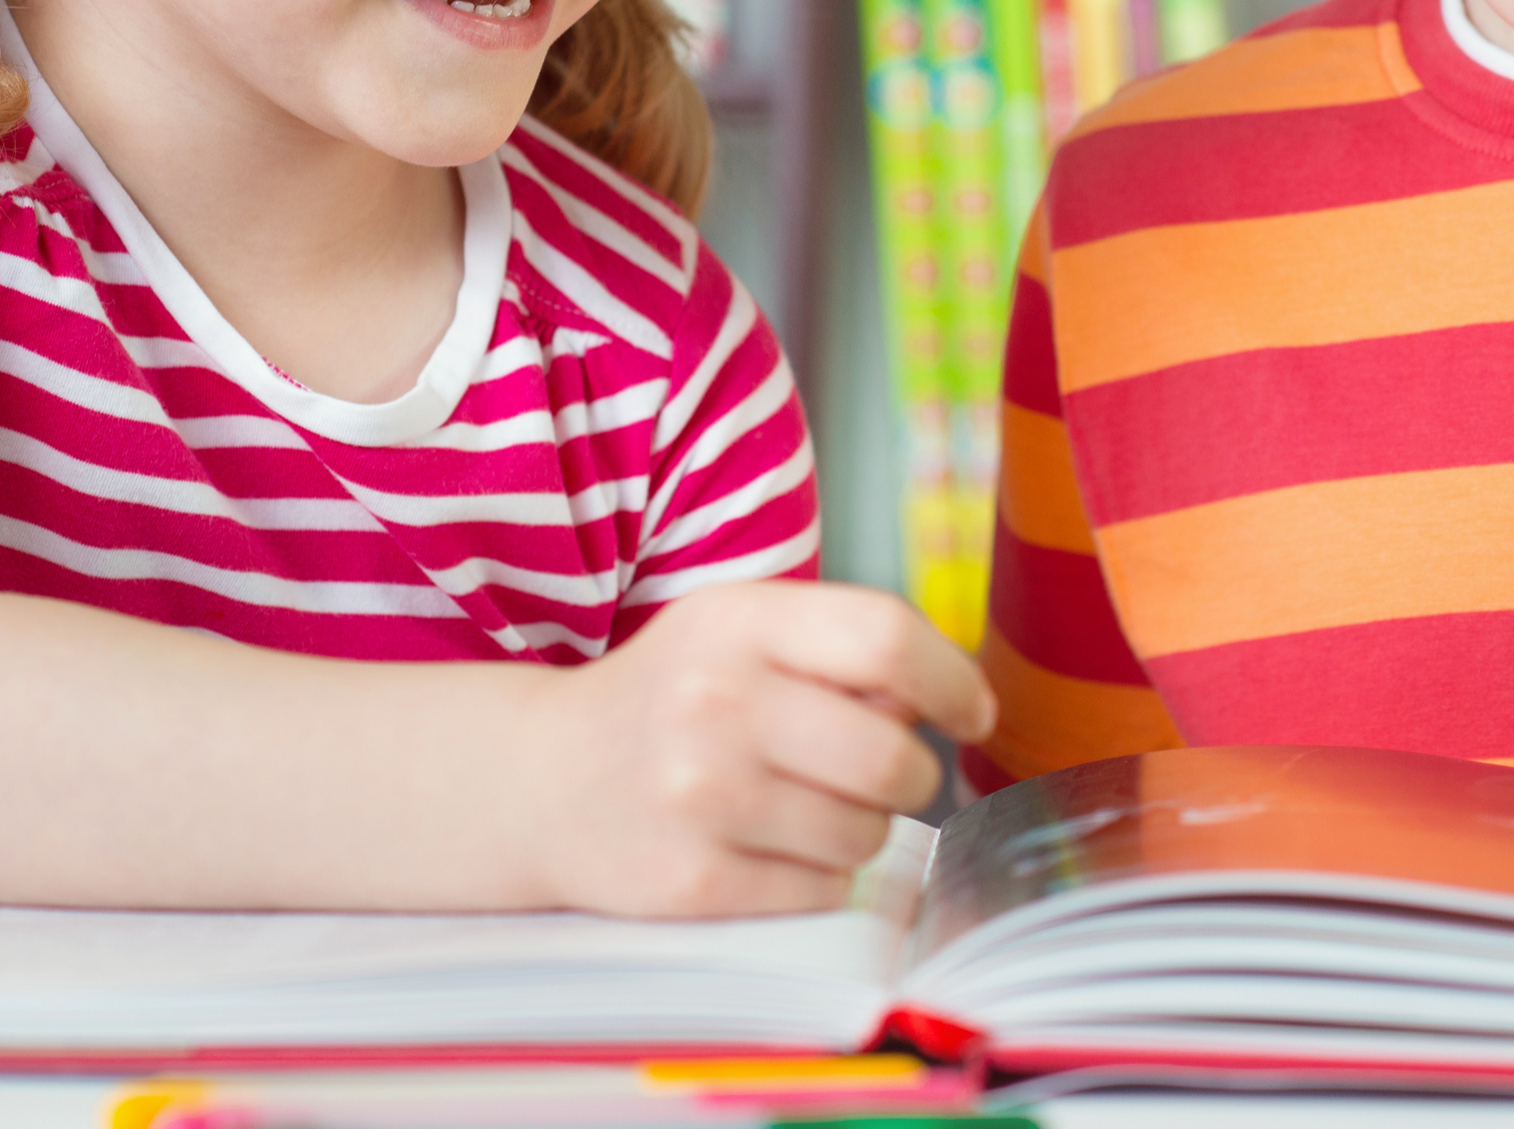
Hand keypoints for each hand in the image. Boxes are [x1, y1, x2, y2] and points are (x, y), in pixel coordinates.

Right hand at [525, 581, 995, 916]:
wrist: (541, 780)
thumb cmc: (673, 698)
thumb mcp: (740, 634)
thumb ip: (838, 650)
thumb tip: (943, 701)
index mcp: (738, 622)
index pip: (887, 639)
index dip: (952, 681)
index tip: (972, 712)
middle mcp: (716, 703)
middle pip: (891, 756)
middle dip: (911, 773)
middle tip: (884, 771)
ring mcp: (700, 798)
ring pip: (865, 834)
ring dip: (860, 828)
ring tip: (806, 805)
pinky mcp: (693, 884)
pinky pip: (823, 890)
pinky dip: (819, 875)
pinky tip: (770, 846)